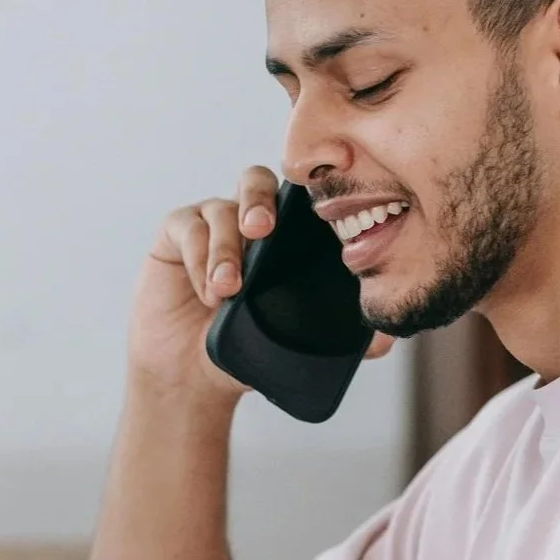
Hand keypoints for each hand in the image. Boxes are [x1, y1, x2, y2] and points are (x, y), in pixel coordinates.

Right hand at [128, 166, 395, 402]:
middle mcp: (247, 219)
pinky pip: (187, 227)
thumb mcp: (294, 344)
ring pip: (220, 210)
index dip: (305, 195)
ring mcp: (210, 223)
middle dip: (259, 201)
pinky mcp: (175, 235)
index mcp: (283, 236)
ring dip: (225, 247)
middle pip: (255, 181)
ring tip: (227, 290)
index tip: (315, 216)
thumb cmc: (246, 351)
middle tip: (261, 231)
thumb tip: (383, 341)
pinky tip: (206, 292)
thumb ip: (341, 340)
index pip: (297, 197)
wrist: (193, 377)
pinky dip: (198, 258)